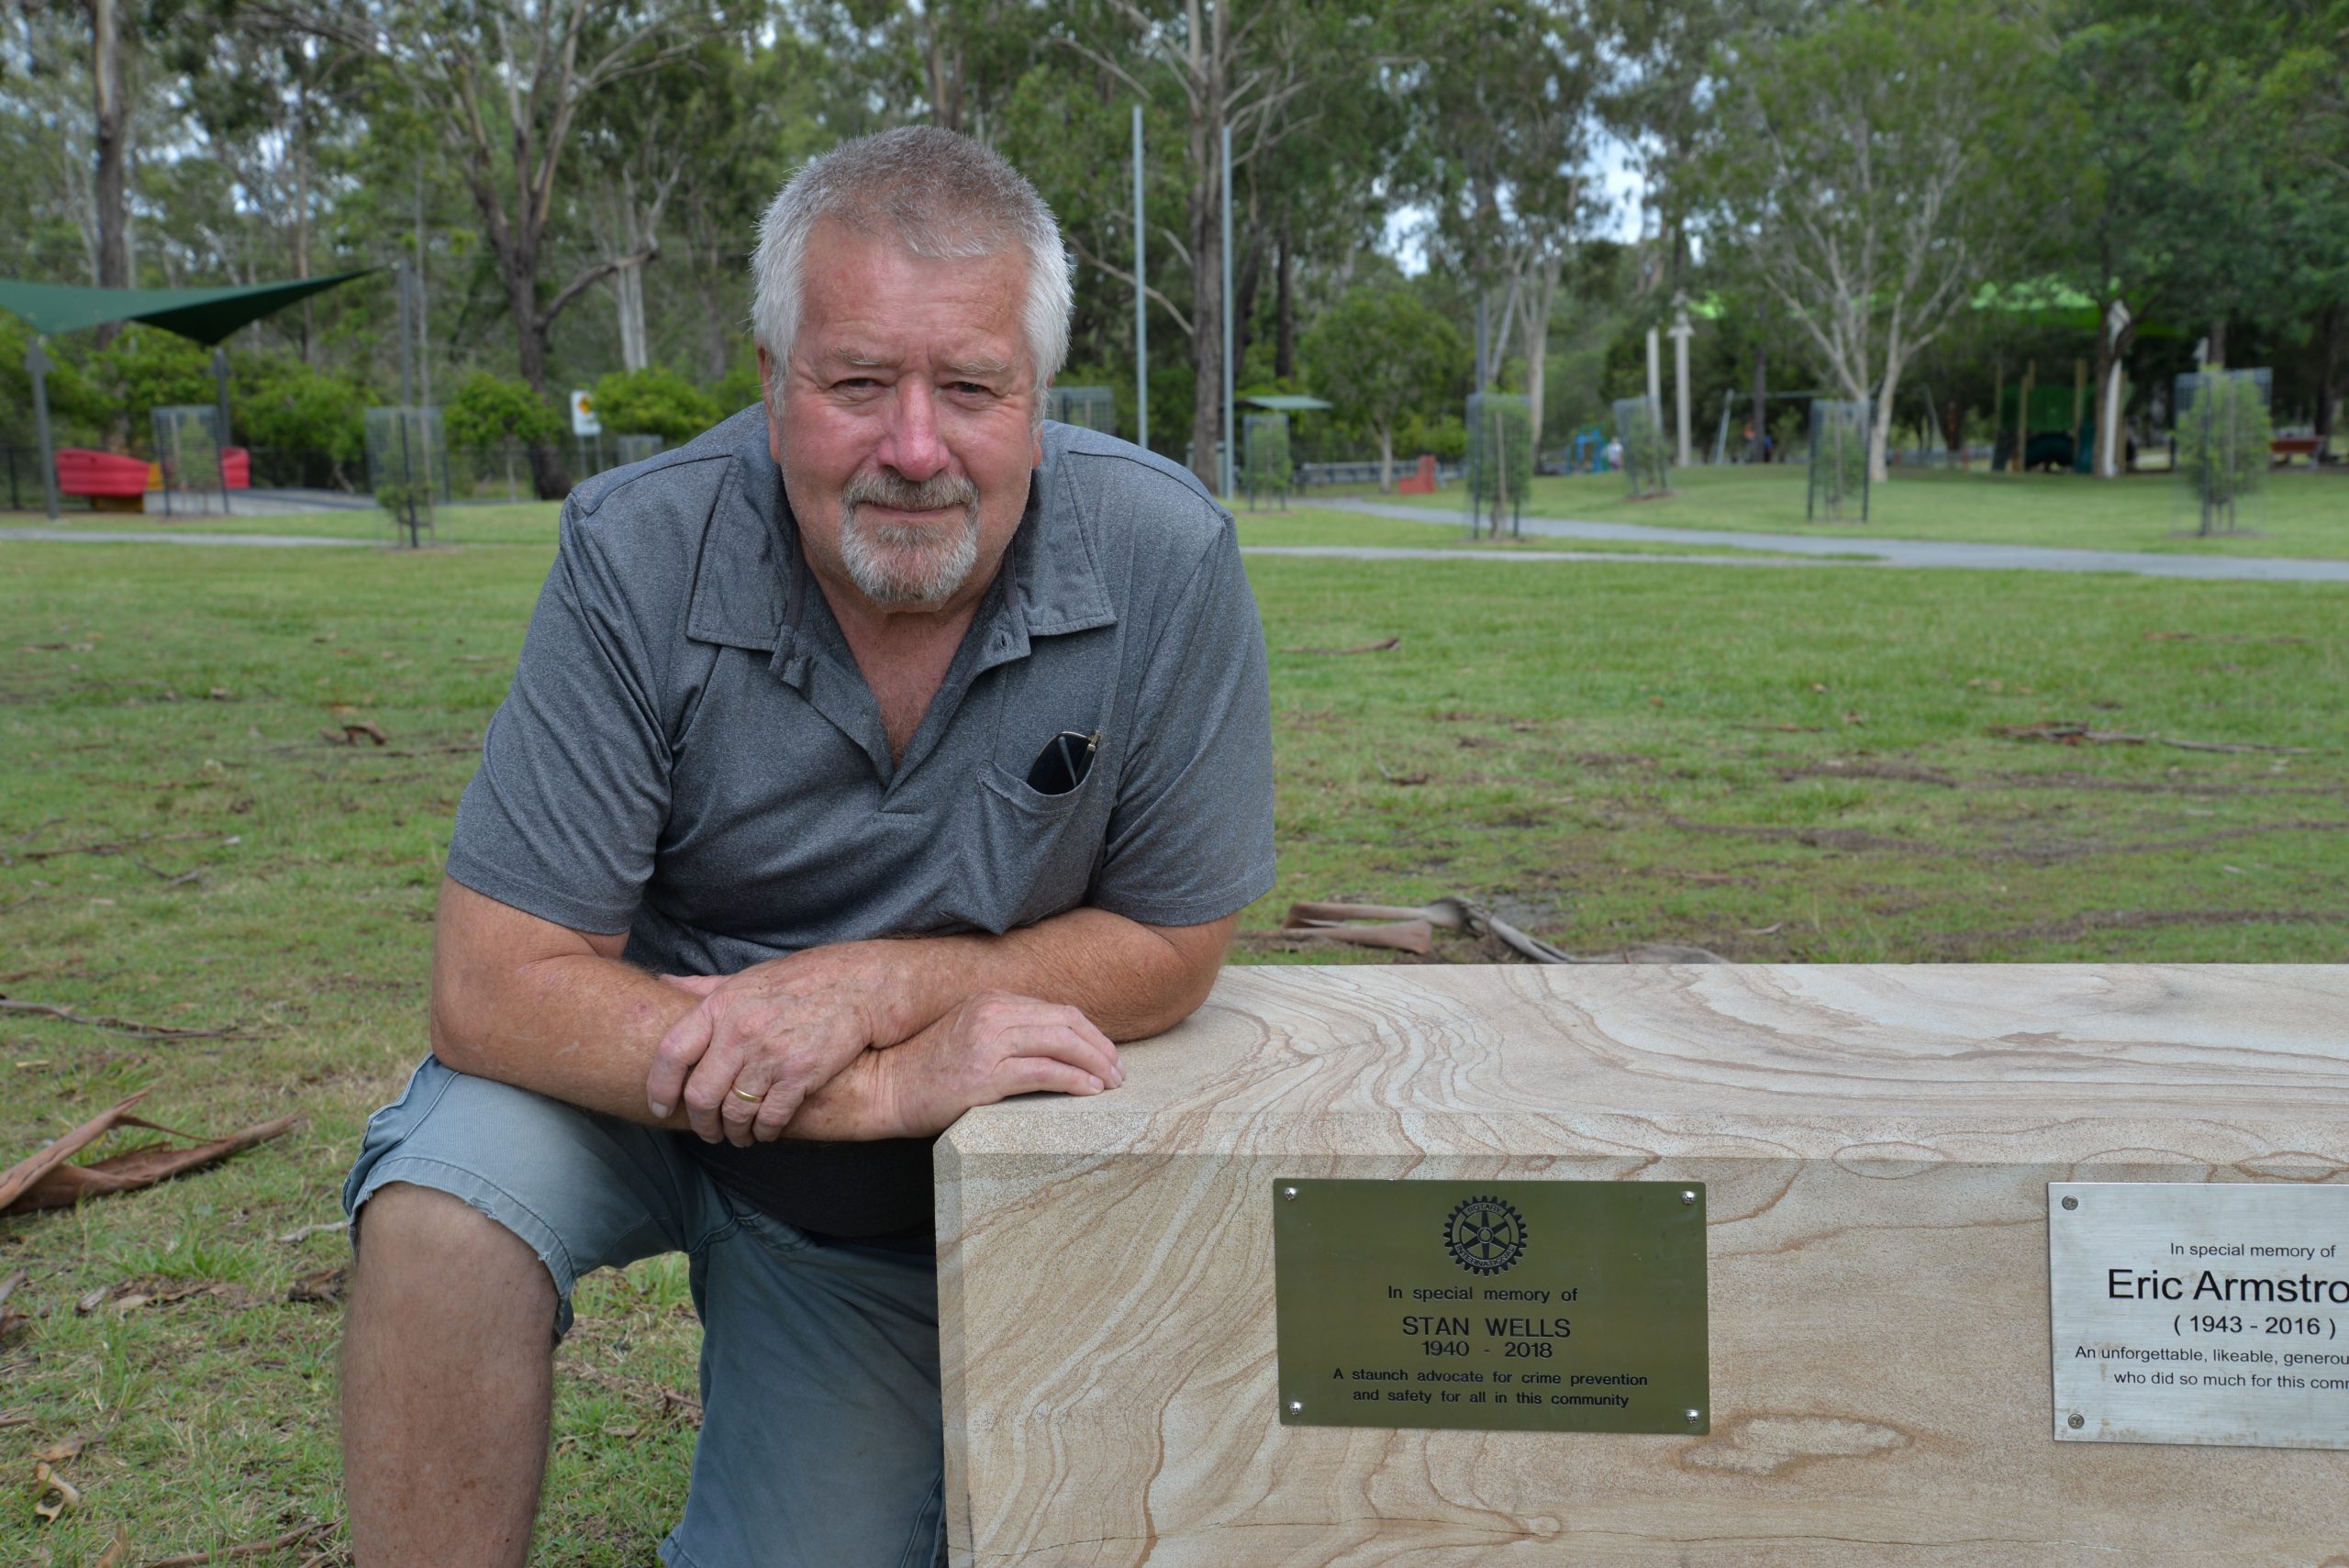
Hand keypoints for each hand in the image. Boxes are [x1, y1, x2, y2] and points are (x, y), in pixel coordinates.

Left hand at [645, 950, 886, 1145]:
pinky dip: (765, 1132)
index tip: (661, 1106)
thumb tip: (664, 982)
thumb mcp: (750, 977)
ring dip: (733, 1132)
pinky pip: (770, 1117)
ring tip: (738, 1136)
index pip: (671, 1053)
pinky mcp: (800, 1073)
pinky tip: (766, 1131)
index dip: (660, 1086)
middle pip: (700, 1094)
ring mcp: (770, 1053)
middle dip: (701, 1122)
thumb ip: (706, 986)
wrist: (862, 984)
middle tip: (708, 1131)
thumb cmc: (805, 979)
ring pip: (734, 1112)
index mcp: (721, 1005)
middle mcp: (740, 1030)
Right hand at [802, 991, 1124, 1140]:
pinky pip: (1044, 1072)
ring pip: (1061, 1044)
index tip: (1106, 1053)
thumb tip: (1050, 1049)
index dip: (1089, 1032)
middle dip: (1101, 1047)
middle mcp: (992, 1014)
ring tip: (1112, 1083)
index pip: (1056, 1010)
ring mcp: (988, 1042)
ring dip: (1095, 1064)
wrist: (883, 1088)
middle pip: (1066, 1022)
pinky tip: (1090, 1091)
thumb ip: (1004, 1033)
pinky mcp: (985, 1074)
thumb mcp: (968, 1037)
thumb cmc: (926, 1071)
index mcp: (991, 1002)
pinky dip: (1075, 1080)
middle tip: (1119, 1071)